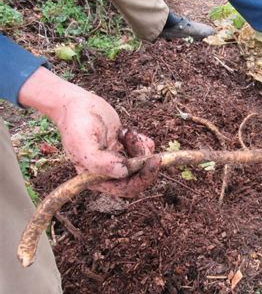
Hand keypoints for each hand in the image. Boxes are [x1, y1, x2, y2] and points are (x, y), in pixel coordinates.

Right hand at [19, 67, 159, 196]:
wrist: (76, 104)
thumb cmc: (76, 123)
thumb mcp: (83, 142)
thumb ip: (100, 161)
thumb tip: (123, 172)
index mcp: (96, 178)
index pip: (126, 189)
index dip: (143, 178)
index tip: (154, 161)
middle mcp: (108, 172)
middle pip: (138, 179)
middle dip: (145, 164)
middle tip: (147, 147)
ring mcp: (118, 160)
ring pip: (142, 164)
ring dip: (140, 147)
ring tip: (126, 132)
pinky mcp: (125, 148)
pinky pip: (144, 151)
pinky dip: (142, 141)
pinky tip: (127, 131)